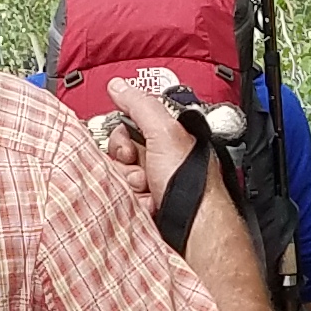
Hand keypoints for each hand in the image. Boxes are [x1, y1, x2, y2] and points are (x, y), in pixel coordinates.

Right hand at [101, 76, 201, 212]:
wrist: (195, 224)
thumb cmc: (191, 182)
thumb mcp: (165, 132)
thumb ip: (140, 105)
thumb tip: (118, 86)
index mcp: (162, 139)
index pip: (122, 130)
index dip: (120, 140)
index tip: (128, 149)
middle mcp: (155, 160)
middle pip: (116, 157)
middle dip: (126, 166)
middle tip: (143, 173)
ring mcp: (149, 185)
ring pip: (116, 180)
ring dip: (130, 187)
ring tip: (150, 191)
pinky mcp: (142, 207)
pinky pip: (121, 201)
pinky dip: (134, 204)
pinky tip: (150, 206)